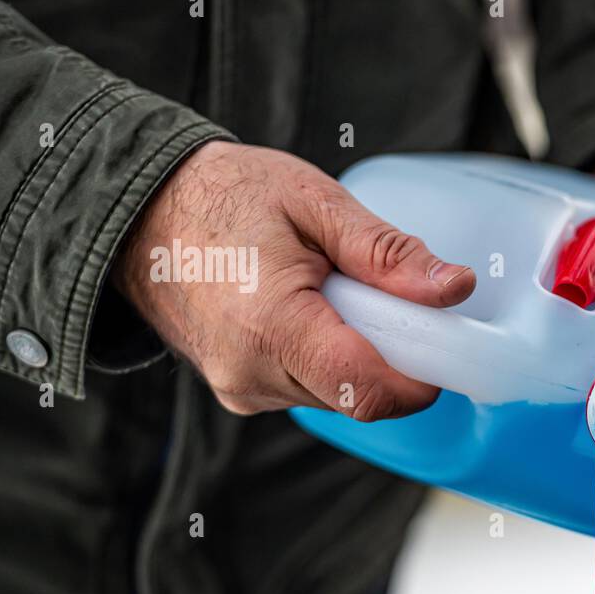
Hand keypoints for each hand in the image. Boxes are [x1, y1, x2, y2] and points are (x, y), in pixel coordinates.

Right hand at [112, 141, 475, 420]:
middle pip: (361, 398)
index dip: (421, 378)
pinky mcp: (240, 391)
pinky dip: (329, 359)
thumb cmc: (224, 196)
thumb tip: (456, 288)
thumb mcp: (316, 203)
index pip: (369, 391)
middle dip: (392, 358)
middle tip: (387, 300)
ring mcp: (242, 389)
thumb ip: (388, 254)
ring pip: (339, 396)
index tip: (442, 343)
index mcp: (272, 327)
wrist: (138, 210)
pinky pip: (310, 389)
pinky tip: (311, 311)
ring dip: (359, 356)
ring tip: (334, 294)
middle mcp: (253, 374)